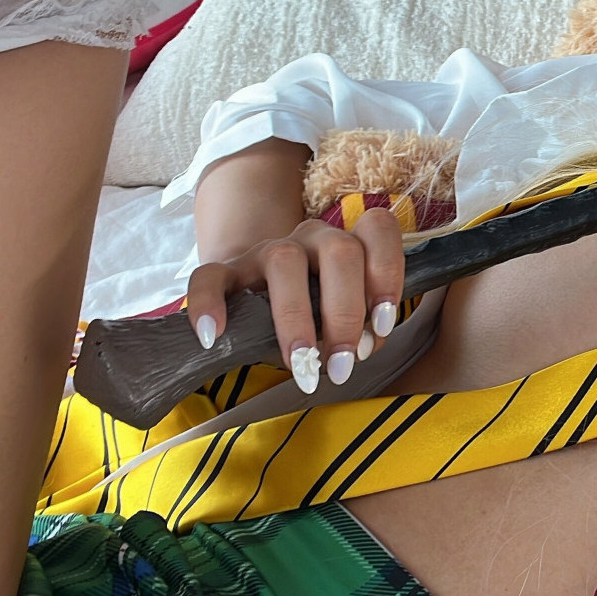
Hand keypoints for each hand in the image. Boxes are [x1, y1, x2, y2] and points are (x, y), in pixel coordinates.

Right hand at [183, 208, 403, 392]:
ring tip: (302, 365)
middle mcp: (312, 238)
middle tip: (344, 363)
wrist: (260, 301)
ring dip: (297, 318)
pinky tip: (214, 335)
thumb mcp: (345, 319)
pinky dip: (209, 304)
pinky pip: (209, 276)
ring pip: (284, 260)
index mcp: (348, 244)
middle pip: (340, 251)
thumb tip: (365, 346)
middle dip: (346, 311)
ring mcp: (267, 250)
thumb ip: (364, 329)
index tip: (383, 323)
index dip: (388, 272)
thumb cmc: (315, 314)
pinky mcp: (226, 271)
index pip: (377, 230)